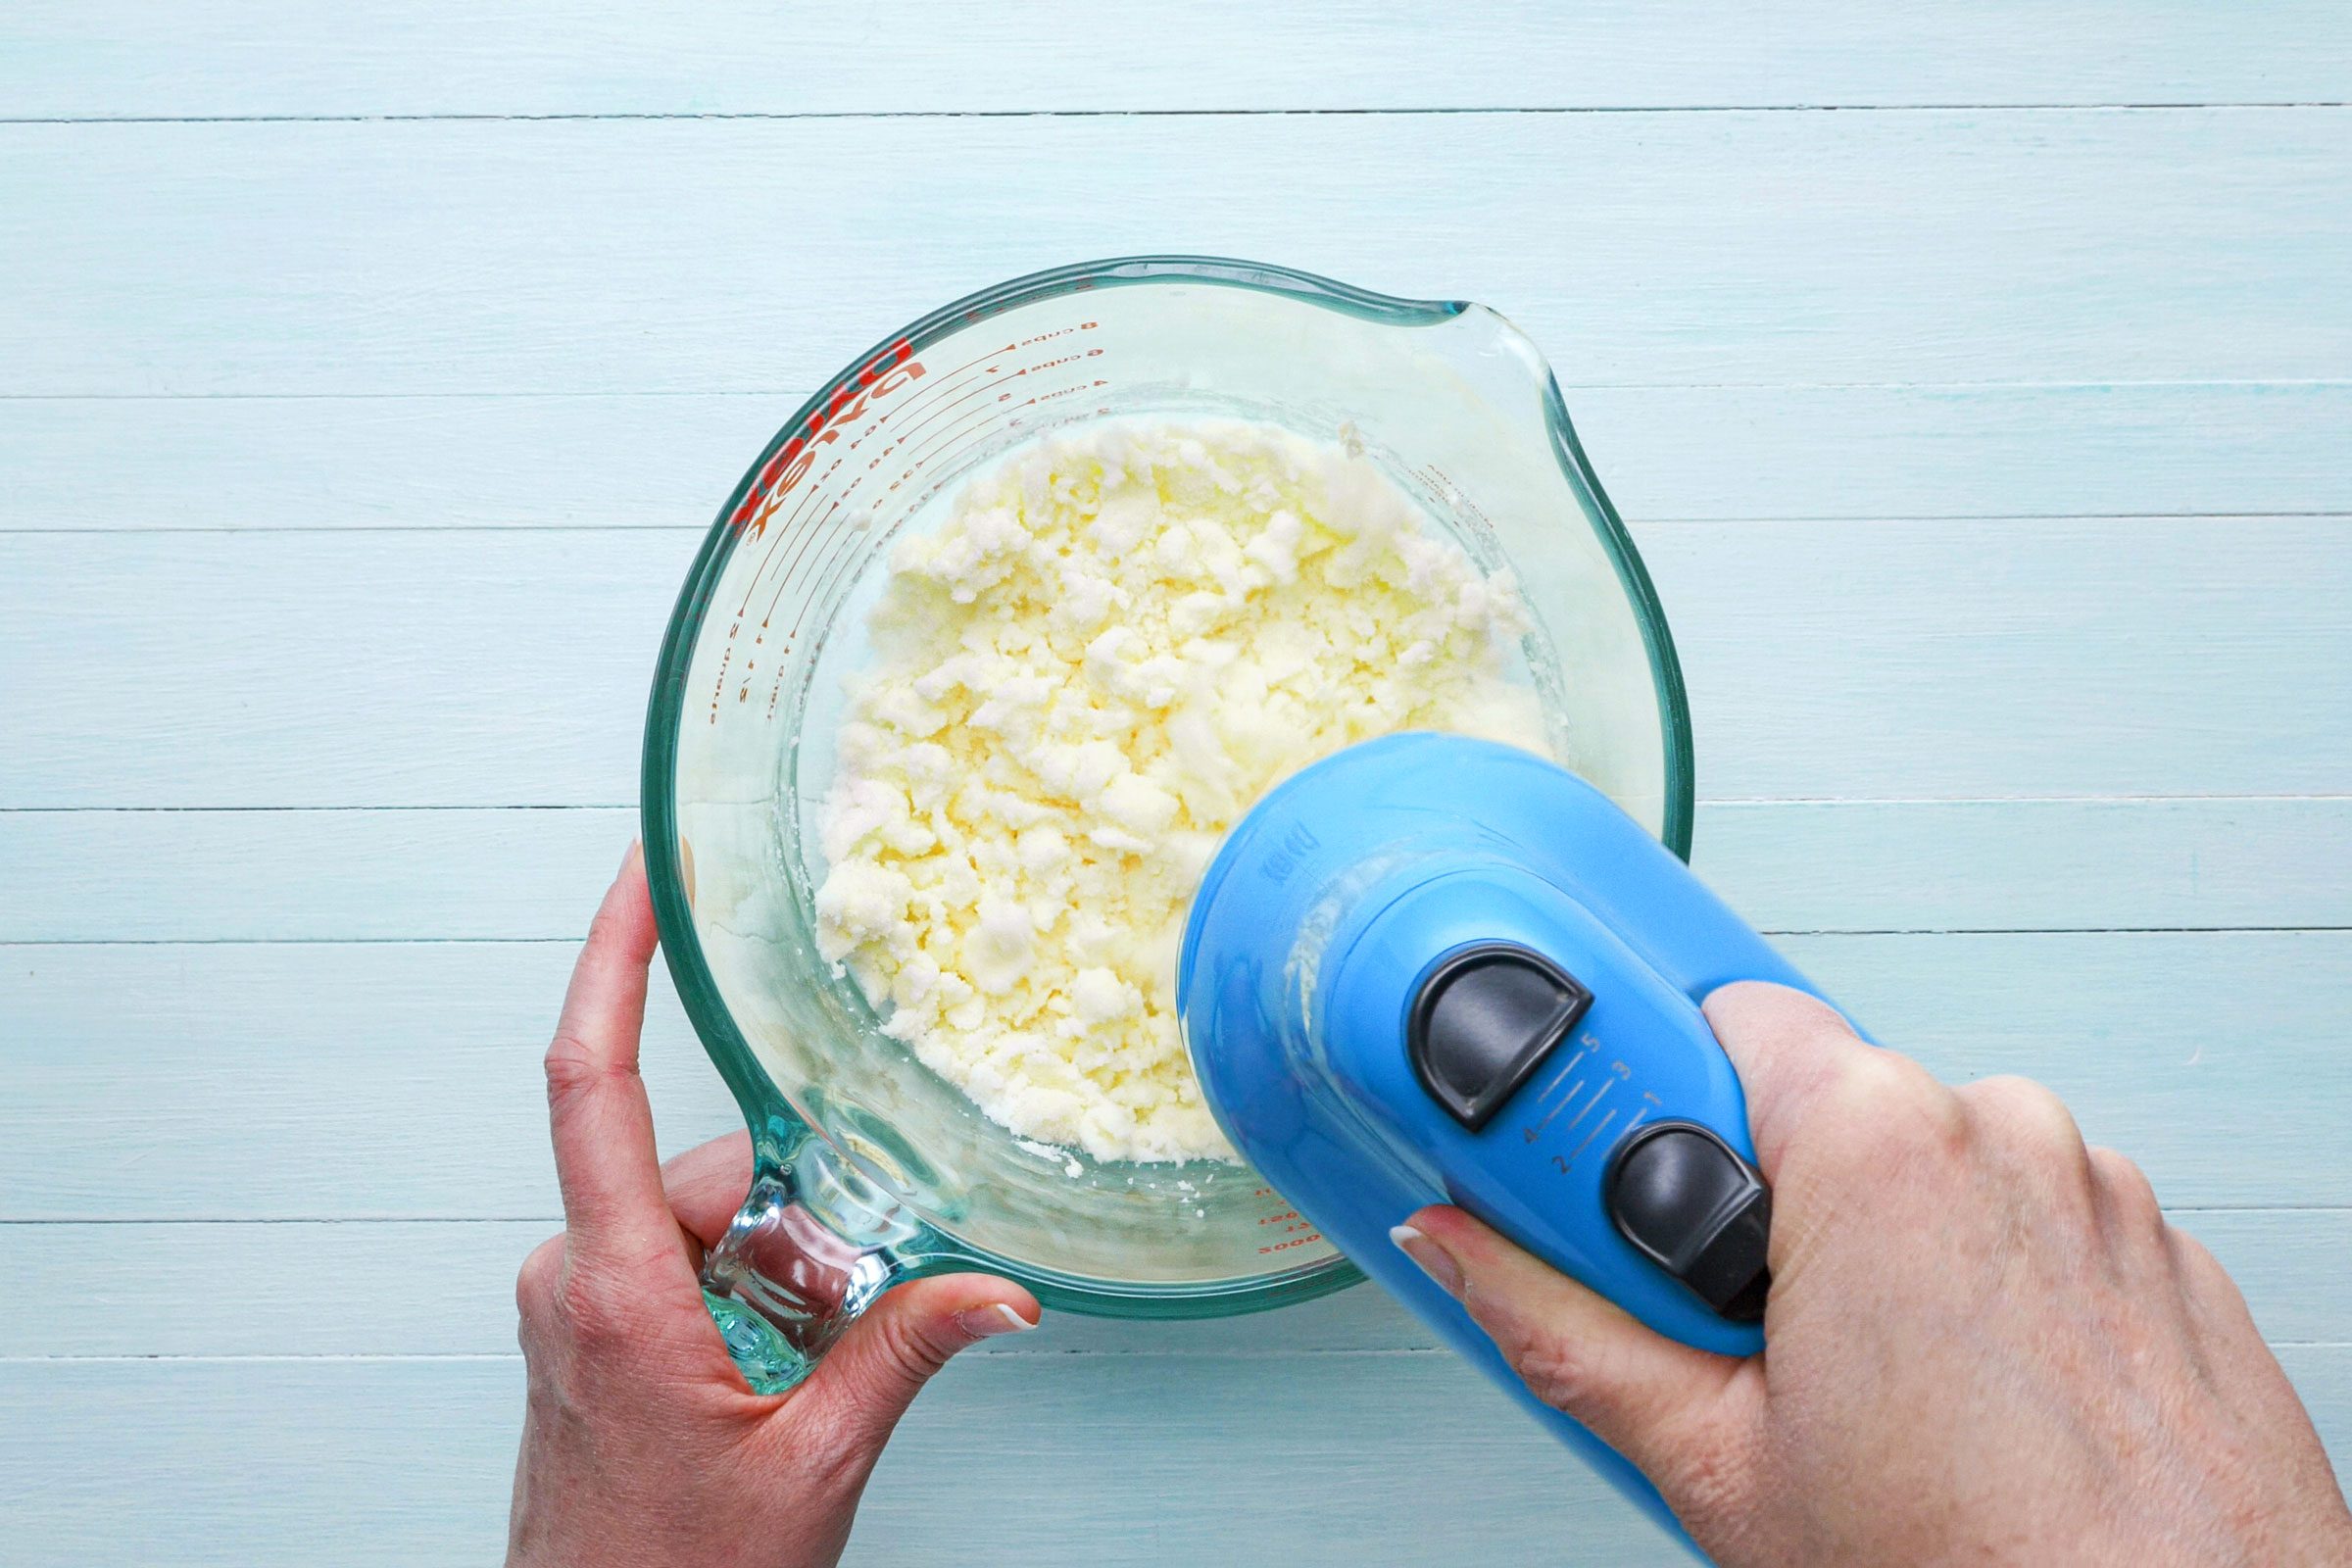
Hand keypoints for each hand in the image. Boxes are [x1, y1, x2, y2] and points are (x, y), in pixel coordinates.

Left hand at [507, 846, 1040, 1567]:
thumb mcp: (810, 1466)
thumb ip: (903, 1357)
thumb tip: (1000, 1294)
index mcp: (615, 1291)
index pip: (590, 1080)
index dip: (612, 958)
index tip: (647, 872)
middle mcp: (575, 1280)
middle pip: (701, 1168)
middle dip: (797, 1214)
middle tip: (855, 1299)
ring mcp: (574, 1307)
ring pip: (697, 1220)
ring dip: (776, 1268)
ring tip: (804, 1369)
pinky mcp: (587, 1330)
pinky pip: (676, 1261)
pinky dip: (745, 1291)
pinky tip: (776, 1367)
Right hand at [1393, 982, 2351, 1565]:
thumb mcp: (1718, 1461)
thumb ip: (1561, 1332)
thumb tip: (1459, 1247)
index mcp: (1877, 1145)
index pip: (1707, 1019)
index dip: (1633, 1102)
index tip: (1583, 1155)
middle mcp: (2001, 1131)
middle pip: (1810, 1100)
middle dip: (1747, 1195)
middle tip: (1722, 1320)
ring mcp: (2095, 1188)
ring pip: (1920, 1165)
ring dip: (1868, 1244)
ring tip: (1854, 1385)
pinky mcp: (2158, 1252)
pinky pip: (2025, 1221)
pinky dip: (1977, 1284)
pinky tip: (1957, 1397)